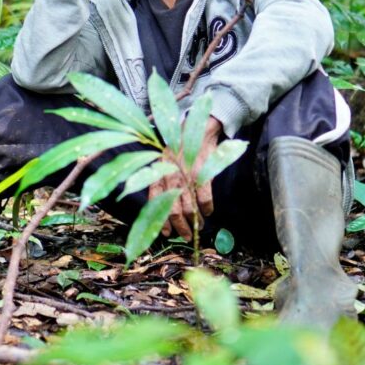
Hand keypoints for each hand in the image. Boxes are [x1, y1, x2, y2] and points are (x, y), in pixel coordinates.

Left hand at [149, 117, 221, 240]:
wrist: (198, 128)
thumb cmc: (178, 148)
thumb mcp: (163, 162)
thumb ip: (160, 181)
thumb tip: (161, 206)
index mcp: (158, 174)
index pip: (155, 203)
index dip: (160, 221)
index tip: (166, 233)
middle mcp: (170, 176)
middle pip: (173, 210)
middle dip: (180, 227)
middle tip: (185, 236)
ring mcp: (186, 176)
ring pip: (190, 208)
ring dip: (195, 222)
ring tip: (198, 227)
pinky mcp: (202, 173)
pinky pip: (205, 198)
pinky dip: (207, 209)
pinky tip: (208, 212)